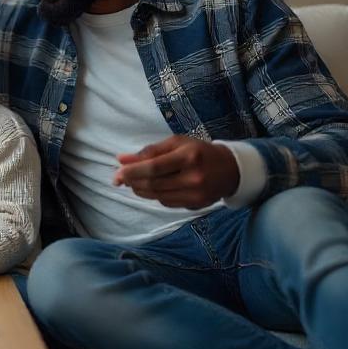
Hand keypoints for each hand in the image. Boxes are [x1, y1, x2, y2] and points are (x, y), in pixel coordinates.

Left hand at [113, 135, 239, 209]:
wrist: (230, 169)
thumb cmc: (199, 151)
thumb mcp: (176, 143)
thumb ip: (149, 151)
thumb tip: (121, 159)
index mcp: (189, 157)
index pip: (154, 168)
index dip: (132, 171)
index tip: (117, 172)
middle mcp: (193, 178)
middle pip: (153, 184)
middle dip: (132, 181)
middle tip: (118, 178)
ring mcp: (195, 195)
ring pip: (157, 196)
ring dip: (139, 189)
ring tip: (131, 181)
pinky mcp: (195, 206)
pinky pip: (166, 202)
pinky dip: (153, 195)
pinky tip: (149, 187)